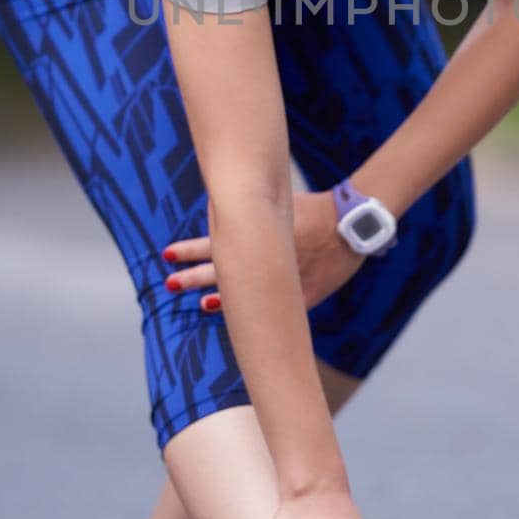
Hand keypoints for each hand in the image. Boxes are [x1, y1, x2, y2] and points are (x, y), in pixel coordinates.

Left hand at [161, 189, 365, 312]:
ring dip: (213, 293)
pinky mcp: (303, 292)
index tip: (166, 254)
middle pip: (221, 267)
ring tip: (189, 299)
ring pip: (241, 289)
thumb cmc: (314, 209)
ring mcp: (282, 276)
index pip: (216, 241)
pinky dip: (250, 312)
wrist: (352, 223)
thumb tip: (224, 203)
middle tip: (169, 282)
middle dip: (193, 275)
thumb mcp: (279, 202)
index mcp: (260, 230)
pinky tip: (233, 316)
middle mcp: (266, 255)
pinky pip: (272, 305)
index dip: (190, 249)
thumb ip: (255, 208)